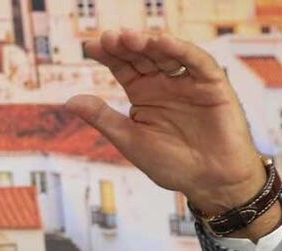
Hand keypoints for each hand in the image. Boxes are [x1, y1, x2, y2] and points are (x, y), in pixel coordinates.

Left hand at [66, 29, 266, 216]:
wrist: (210, 182)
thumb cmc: (171, 164)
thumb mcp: (130, 140)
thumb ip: (103, 118)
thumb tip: (69, 101)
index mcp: (142, 94)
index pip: (122, 67)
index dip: (108, 55)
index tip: (91, 47)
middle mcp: (163, 83)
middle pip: (142, 56)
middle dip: (126, 46)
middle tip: (109, 38)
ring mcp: (187, 81)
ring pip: (167, 54)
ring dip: (149, 44)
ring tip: (130, 38)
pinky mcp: (212, 84)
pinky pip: (197, 62)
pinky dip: (181, 50)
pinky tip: (163, 42)